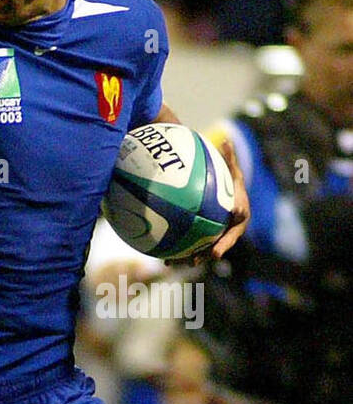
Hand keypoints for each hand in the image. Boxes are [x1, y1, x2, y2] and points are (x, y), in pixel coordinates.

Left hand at [171, 136, 249, 267]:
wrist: (228, 205)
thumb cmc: (230, 188)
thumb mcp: (232, 173)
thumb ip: (229, 160)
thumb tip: (226, 140)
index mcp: (240, 216)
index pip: (240, 218)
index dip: (240, 214)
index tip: (236, 217)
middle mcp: (230, 231)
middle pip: (225, 242)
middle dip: (220, 248)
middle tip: (214, 254)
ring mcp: (217, 241)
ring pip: (205, 253)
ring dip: (194, 259)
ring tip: (180, 263)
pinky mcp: (203, 247)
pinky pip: (191, 253)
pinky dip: (180, 257)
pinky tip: (163, 261)